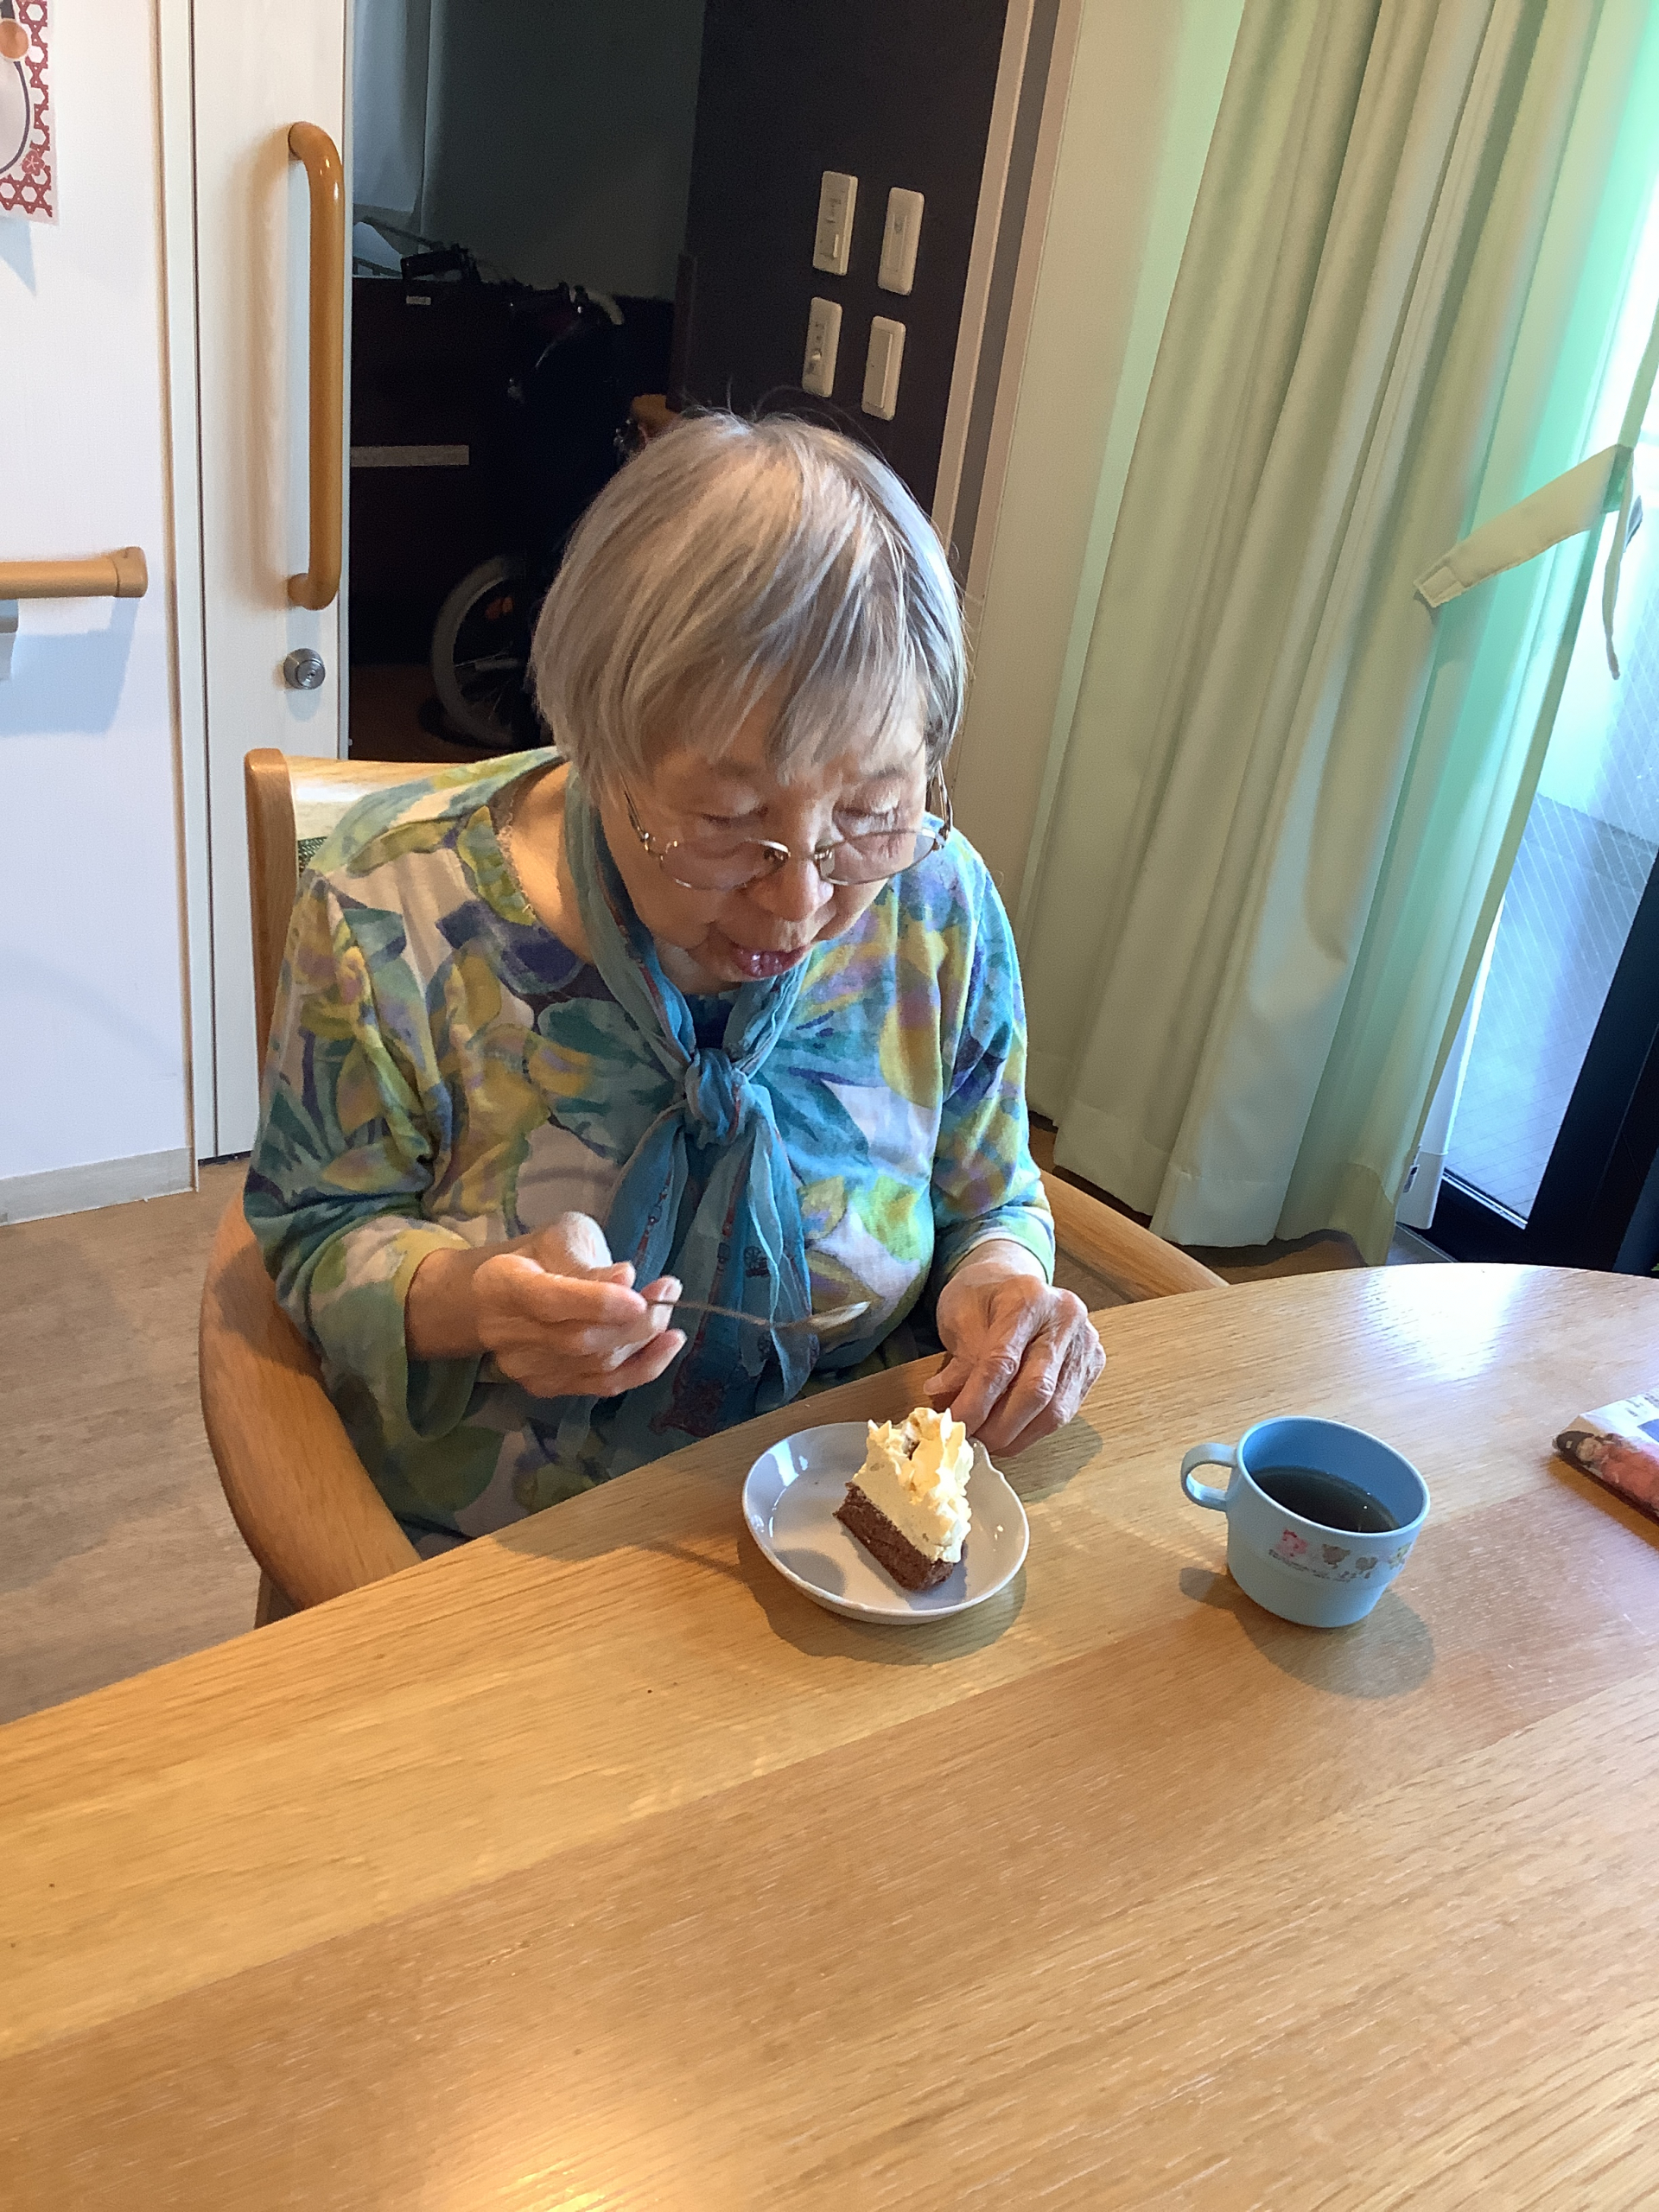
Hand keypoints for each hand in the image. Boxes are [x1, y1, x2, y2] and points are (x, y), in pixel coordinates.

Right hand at [408, 1211, 684, 1399]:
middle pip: (580, 1341)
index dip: (597, 1303)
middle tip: (668, 1291)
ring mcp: (526, 1369)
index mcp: (502, 1284)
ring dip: (644, 1341)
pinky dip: (642, 1367)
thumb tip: (625, 1278)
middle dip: (636, 1321)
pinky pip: (602, 1386)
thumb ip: (587, 1259)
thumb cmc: (534, 1255)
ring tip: (668, 1308)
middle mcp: (508, 1335)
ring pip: (596, 1366)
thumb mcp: (559, 1237)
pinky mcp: (547, 1387)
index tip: (639, 1297)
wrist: (491, 1297)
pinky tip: (667, 1345)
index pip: (550, 1301)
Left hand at [929, 1251, 1103, 1455]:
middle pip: (1036, 1389)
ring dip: (1018, 1435)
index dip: (976, 1401)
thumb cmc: (983, 1295)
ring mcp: (1085, 1342)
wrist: (1013, 1281)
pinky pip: (1066, 1410)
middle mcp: (1066, 1318)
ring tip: (989, 1442)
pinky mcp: (1093, 1364)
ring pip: (1056, 1408)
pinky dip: (1035, 1429)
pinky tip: (1012, 1433)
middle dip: (999, 1426)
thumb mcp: (959, 1314)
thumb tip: (948, 1401)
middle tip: (971, 1443)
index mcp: (1029, 1297)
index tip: (954, 1425)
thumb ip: (959, 1359)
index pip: (1003, 1361)